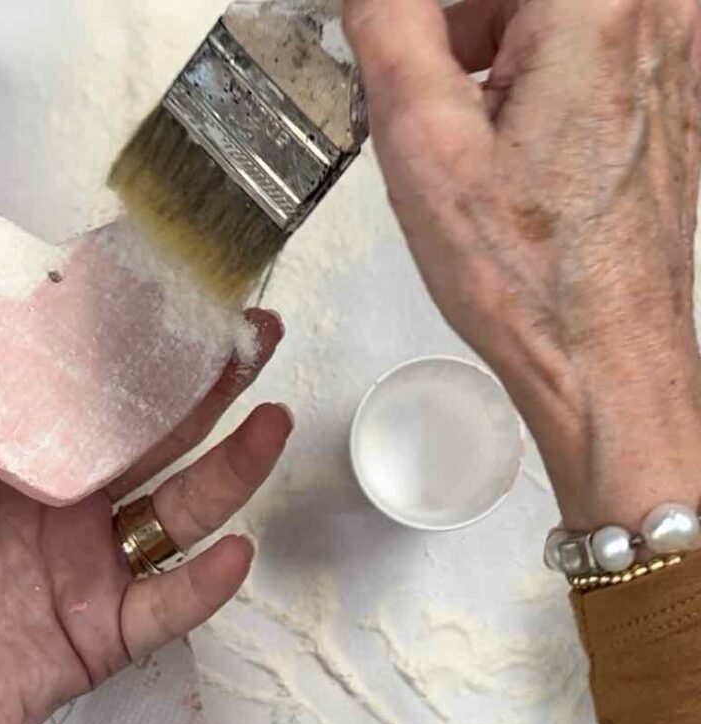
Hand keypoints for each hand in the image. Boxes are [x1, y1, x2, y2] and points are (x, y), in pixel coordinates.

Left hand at [0, 234, 290, 723]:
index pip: (83, 387)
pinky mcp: (93, 635)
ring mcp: (78, 569)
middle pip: (148, 439)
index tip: (169, 295)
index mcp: (1, 455)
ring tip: (269, 426)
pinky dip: (202, 587)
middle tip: (248, 340)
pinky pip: (163, 608)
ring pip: (173, 513)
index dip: (131, 343)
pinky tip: (232, 553)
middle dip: (205, 390)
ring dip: (228, 472)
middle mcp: (51, 506)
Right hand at [345, 0, 700, 529]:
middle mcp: (656, 14)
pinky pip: (584, 44)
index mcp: (593, 8)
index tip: (385, 33)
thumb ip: (389, 27)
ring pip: (546, 13)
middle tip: (412, 90)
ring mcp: (676, 53)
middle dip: (453, 28)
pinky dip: (532, 71)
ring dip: (490, 49)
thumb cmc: (528, 275)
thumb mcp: (421, 140)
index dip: (416, 15)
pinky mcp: (674, 90)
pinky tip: (507, 142)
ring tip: (461, 132)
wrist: (604, 356)